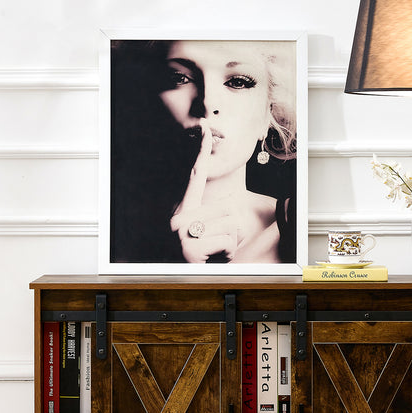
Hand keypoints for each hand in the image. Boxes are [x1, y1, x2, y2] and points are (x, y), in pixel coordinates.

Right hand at [169, 126, 238, 262]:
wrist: (183, 283)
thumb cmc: (200, 259)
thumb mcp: (205, 234)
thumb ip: (214, 216)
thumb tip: (232, 205)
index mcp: (182, 211)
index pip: (195, 176)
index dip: (201, 152)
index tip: (205, 129)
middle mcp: (179, 219)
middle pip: (228, 206)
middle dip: (231, 229)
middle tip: (215, 245)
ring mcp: (183, 233)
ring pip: (231, 224)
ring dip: (231, 243)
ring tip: (214, 253)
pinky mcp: (191, 248)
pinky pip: (228, 242)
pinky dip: (227, 254)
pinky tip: (213, 260)